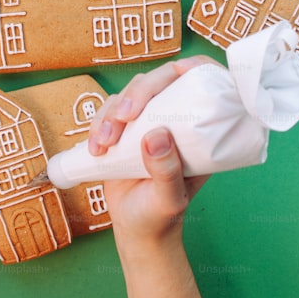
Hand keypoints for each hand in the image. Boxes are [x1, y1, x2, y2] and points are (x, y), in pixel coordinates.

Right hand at [87, 57, 217, 247]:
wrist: (137, 229)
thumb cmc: (162, 215)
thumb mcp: (170, 198)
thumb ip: (166, 170)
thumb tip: (156, 135)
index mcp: (199, 129)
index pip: (202, 83)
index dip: (193, 68)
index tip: (179, 70)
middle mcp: (174, 119)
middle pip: (159, 82)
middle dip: (137, 93)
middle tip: (124, 118)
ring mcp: (146, 123)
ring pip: (128, 95)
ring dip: (111, 113)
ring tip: (103, 144)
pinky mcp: (122, 130)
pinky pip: (107, 112)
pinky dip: (97, 125)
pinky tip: (96, 148)